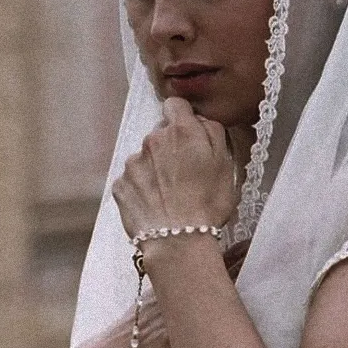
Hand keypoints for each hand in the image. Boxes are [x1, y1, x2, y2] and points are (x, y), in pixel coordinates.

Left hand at [112, 98, 238, 247]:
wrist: (177, 242)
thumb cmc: (207, 204)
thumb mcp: (227, 164)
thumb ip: (213, 132)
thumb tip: (199, 121)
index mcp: (181, 131)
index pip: (175, 105)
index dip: (183, 117)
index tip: (189, 134)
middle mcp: (152, 140)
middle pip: (160, 133)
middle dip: (171, 147)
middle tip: (185, 173)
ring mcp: (132, 163)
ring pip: (145, 157)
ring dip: (155, 167)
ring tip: (170, 194)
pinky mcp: (120, 184)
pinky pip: (132, 178)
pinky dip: (142, 187)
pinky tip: (156, 204)